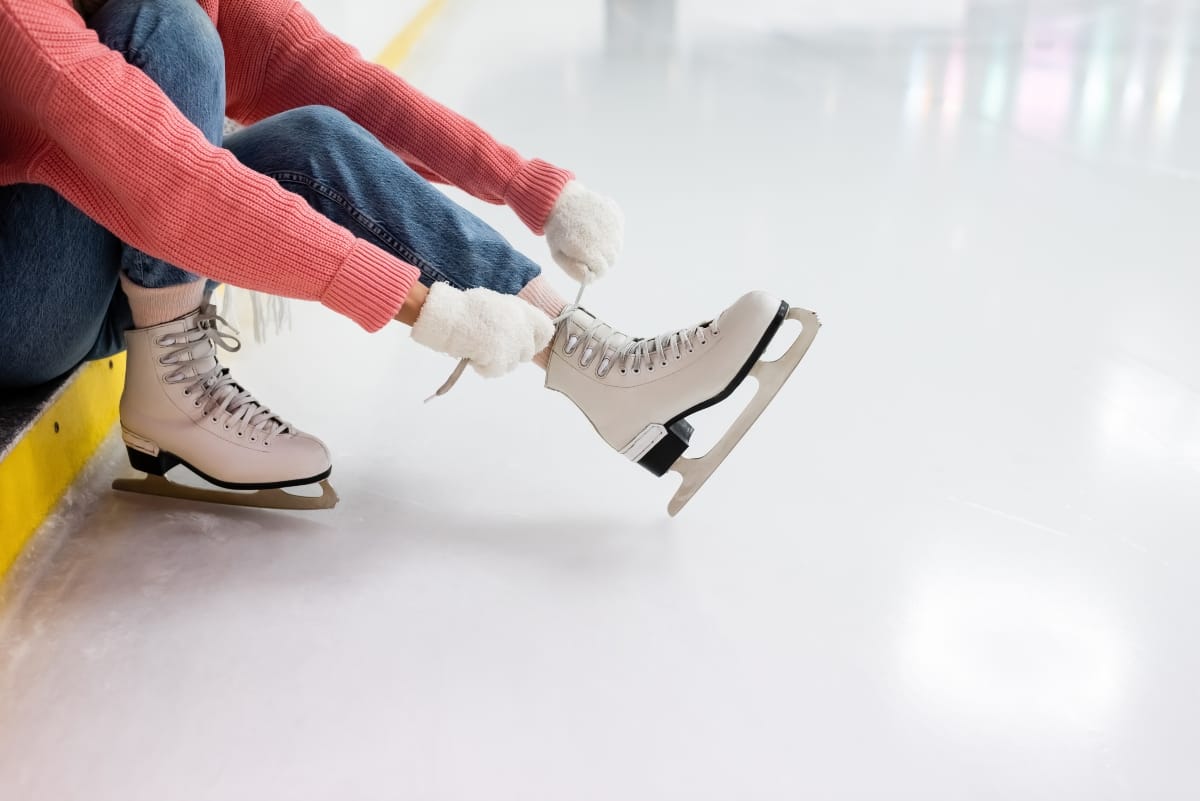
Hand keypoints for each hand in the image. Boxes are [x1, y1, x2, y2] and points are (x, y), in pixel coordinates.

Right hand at [411, 283, 553, 377]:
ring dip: (498, 361)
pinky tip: (474, 356)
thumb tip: (520, 330)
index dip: (536, 340)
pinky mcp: (500, 360)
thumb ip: (513, 317)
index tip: (526, 343)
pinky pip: (496, 372)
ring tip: (480, 349)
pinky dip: (485, 368)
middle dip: (513, 354)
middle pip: (527, 353)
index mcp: (523, 311)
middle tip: (496, 349)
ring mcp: (512, 346)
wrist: (449, 318)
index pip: (545, 331)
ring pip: (511, 364)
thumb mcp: (498, 304)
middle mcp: (522, 329)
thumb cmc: (467, 309)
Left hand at [544, 181, 623, 283]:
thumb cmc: (557, 230)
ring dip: (607, 248)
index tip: (587, 268)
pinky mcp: (616, 214)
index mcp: (587, 249)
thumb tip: (590, 279)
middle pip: (611, 260)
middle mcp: (603, 238)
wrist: (559, 200)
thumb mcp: (558, 254)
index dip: (593, 272)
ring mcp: (612, 225)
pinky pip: (619, 231)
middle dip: (601, 261)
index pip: (601, 271)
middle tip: (588, 253)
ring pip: (617, 247)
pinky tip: (597, 228)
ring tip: (591, 240)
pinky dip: (612, 233)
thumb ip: (574, 270)